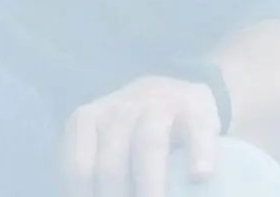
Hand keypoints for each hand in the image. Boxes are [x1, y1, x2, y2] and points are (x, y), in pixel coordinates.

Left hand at [63, 76, 220, 196]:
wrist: (176, 93)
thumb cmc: (133, 130)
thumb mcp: (106, 143)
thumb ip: (94, 171)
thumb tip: (80, 196)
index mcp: (87, 122)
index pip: (79, 168)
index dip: (87, 196)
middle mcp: (117, 110)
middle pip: (111, 162)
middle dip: (115, 196)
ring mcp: (157, 105)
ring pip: (147, 144)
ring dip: (150, 183)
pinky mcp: (195, 106)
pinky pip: (196, 128)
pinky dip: (198, 152)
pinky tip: (200, 175)